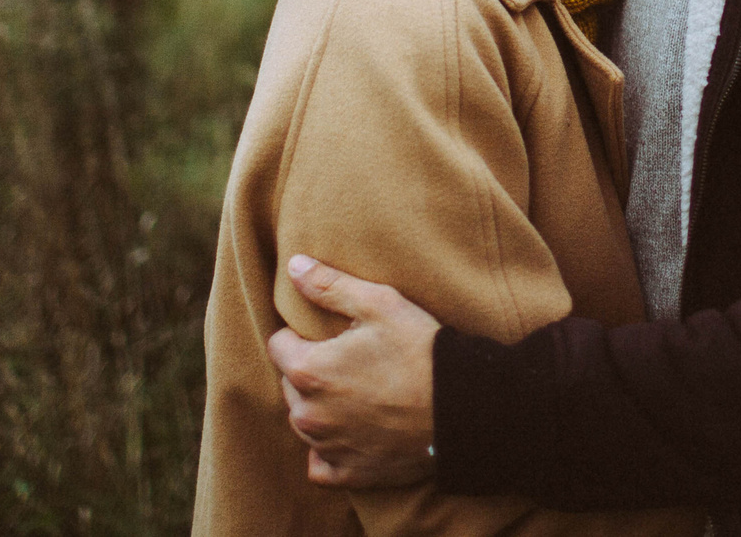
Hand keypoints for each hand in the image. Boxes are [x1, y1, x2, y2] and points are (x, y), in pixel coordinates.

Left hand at [267, 254, 440, 488]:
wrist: (461, 407)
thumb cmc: (420, 350)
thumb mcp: (378, 303)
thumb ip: (329, 285)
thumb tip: (293, 266)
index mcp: (309, 371)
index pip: (279, 346)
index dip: (301, 334)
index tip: (330, 333)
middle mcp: (309, 415)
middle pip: (291, 385)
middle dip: (310, 371)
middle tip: (349, 360)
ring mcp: (328, 448)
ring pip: (304, 423)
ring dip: (320, 408)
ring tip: (356, 392)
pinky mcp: (350, 473)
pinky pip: (321, 465)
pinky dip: (329, 451)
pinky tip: (350, 433)